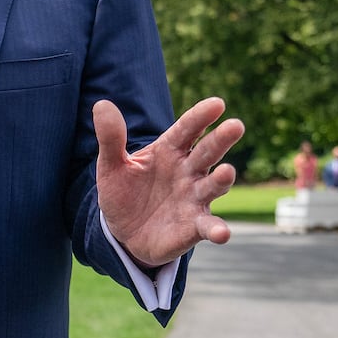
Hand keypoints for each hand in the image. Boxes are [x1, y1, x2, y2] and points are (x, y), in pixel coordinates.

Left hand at [94, 96, 242, 267]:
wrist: (124, 233)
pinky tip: (222, 233)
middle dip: (221, 139)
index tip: (217, 104)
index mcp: (170, 150)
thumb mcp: (112, 166)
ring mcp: (194, 199)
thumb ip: (111, 138)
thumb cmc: (124, 192)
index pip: (187, 129)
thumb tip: (102, 105)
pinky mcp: (193, 227)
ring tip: (228, 172)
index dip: (201, 116)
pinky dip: (216, 229)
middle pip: (207, 152)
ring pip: (213, 186)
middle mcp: (188, 171)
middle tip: (235, 125)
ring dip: (222, 180)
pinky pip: (207, 227)